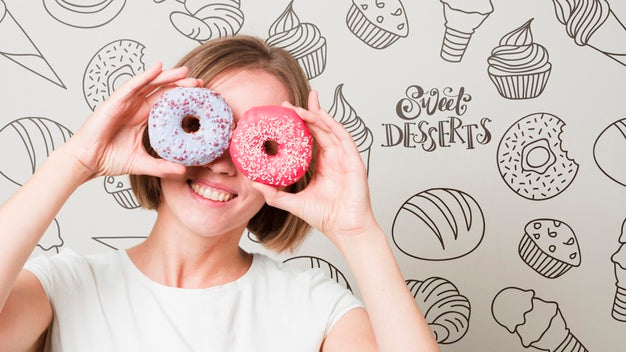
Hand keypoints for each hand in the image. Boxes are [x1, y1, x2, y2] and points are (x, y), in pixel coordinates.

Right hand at [63, 62, 201, 179]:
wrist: (87, 162)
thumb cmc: (109, 159)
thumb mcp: (142, 163)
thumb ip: (162, 166)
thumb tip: (183, 171)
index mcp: (143, 118)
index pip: (166, 103)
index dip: (182, 98)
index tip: (201, 96)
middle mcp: (135, 107)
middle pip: (161, 90)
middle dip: (180, 84)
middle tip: (199, 82)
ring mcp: (124, 103)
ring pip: (149, 84)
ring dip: (167, 76)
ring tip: (184, 71)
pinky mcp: (113, 102)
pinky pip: (131, 86)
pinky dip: (144, 76)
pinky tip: (157, 68)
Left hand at [252, 91, 378, 243]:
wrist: (344, 229)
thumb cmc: (325, 217)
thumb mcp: (292, 203)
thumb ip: (274, 194)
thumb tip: (254, 183)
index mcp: (322, 165)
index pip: (309, 138)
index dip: (298, 125)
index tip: (282, 115)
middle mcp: (333, 158)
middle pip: (319, 128)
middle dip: (305, 113)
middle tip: (287, 103)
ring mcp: (344, 157)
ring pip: (329, 129)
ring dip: (315, 115)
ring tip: (300, 105)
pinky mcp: (353, 160)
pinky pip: (343, 137)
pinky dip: (332, 124)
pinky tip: (321, 115)